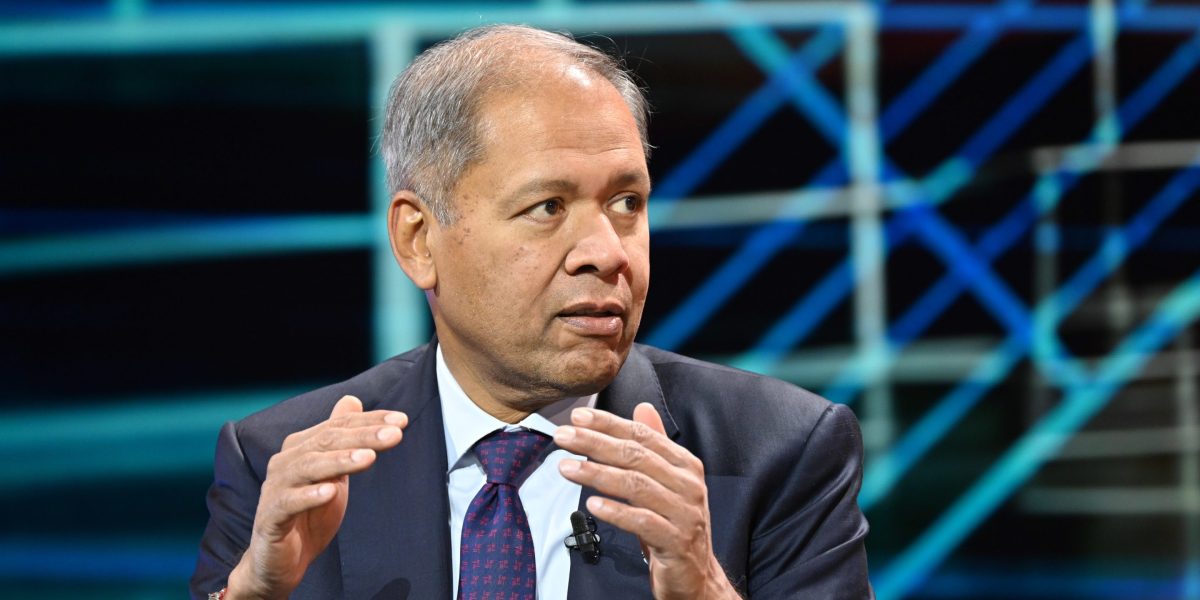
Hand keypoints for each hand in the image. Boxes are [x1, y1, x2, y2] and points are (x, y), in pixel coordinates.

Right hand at [227, 395, 406, 599]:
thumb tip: (352, 400)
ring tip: (369, 458)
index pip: (338, 427)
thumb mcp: (332, 473)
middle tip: (395, 435)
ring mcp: (276, 489)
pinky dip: (309, 496)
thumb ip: (341, 439)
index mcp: (301, 447)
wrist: (279, 562)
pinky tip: (331, 492)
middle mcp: (286, 462)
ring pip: (308, 466)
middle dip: (363, 436)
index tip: (401, 420)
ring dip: (340, 460)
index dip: (369, 421)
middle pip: (326, 441)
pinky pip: (288, 503)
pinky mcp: (270, 518)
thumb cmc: (309, 514)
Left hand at [554, 404, 738, 599]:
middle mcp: (688, 485)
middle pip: (635, 457)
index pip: (642, 436)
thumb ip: (654, 446)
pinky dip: (616, 511)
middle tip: (562, 437)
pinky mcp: (675, 541)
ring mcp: (684, 513)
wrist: (697, 576)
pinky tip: (592, 504)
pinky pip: (641, 521)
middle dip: (595, 443)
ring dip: (597, 474)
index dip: (608, 424)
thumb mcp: (666, 482)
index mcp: (685, 465)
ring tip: (566, 468)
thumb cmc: (674, 525)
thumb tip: (643, 407)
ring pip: (635, 486)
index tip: (577, 417)